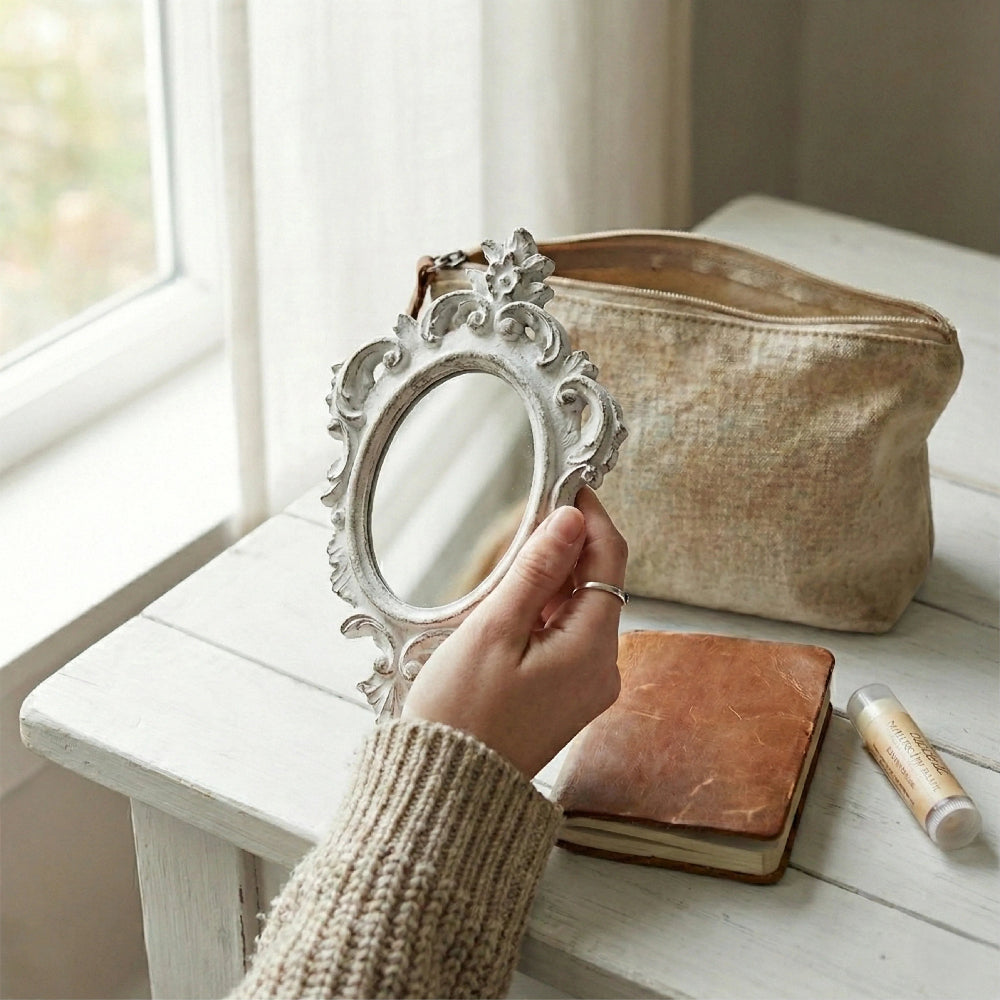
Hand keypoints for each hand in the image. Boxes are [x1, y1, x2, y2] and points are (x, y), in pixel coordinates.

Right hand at [401, 487, 627, 777]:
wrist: (445, 791)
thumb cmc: (461, 715)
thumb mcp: (494, 631)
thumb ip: (536, 570)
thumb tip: (571, 519)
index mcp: (593, 650)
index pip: (610, 559)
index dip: (590, 516)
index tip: (565, 485)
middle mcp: (602, 669)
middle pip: (598, 584)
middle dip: (566, 547)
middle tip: (524, 520)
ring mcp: (587, 687)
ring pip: (581, 610)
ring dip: (552, 581)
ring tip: (506, 565)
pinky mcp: (566, 698)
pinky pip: (567, 638)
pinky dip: (544, 613)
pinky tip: (510, 608)